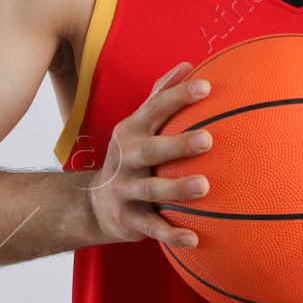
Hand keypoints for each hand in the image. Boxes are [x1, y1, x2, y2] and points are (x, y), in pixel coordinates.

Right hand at [87, 61, 212, 248]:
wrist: (93, 203)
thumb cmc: (131, 155)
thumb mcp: (138, 123)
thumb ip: (160, 94)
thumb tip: (187, 64)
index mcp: (133, 131)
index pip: (155, 108)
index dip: (178, 96)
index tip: (206, 87)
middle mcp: (127, 158)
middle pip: (151, 150)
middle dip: (178, 144)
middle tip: (208, 139)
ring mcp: (125, 190)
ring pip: (151, 190)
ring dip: (177, 189)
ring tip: (204, 187)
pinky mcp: (128, 219)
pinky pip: (152, 228)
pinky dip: (171, 234)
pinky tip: (194, 239)